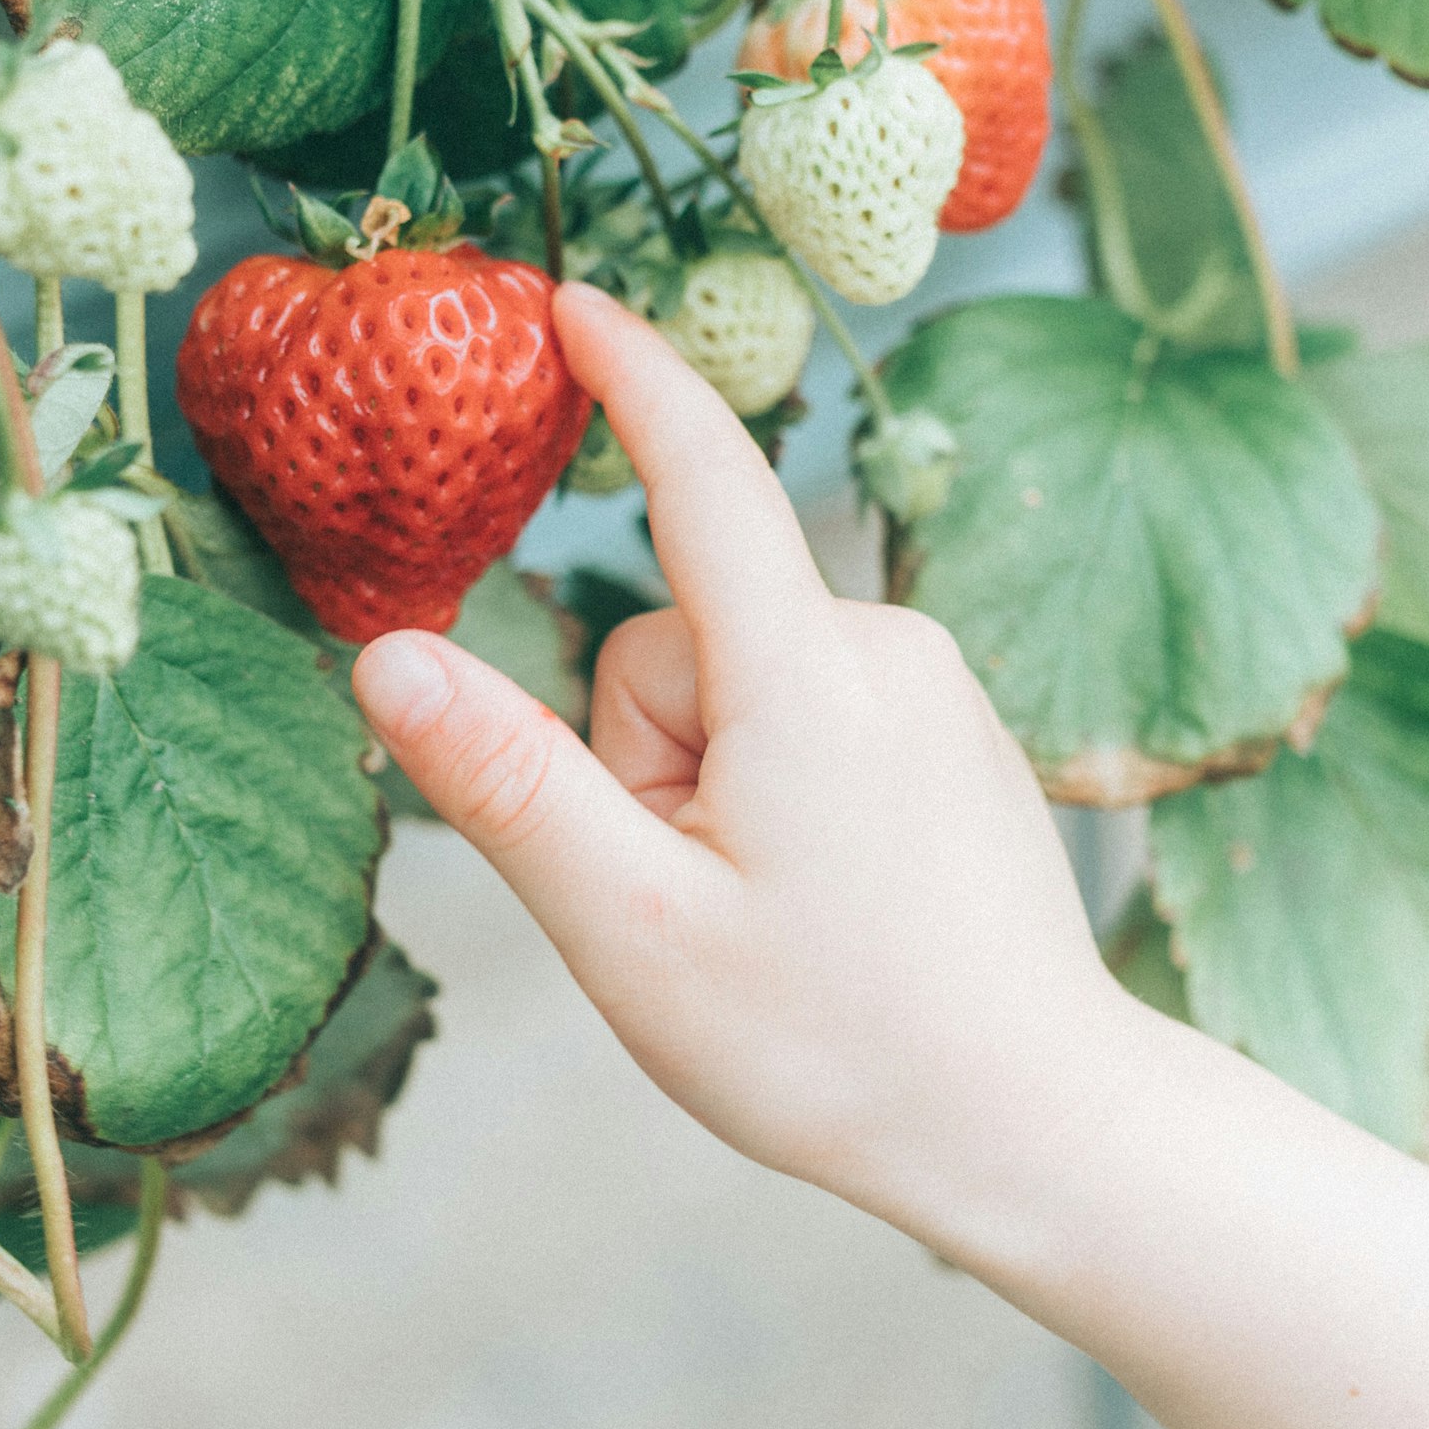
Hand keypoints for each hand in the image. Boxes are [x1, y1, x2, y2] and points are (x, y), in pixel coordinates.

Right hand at [352, 283, 1133, 1235]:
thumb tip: (388, 656)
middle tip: (698, 901)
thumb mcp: (632, 931)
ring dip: (711, 785)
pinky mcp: (954, 733)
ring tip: (771, 918)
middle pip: (678, 642)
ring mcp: (932, 690)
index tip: (569, 300)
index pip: (701, 478)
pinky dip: (777, 793)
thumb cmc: (834, 1047)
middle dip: (645, 756)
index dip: (631, 380)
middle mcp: (883, 649)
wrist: (1040, 1128)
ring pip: (739, 686)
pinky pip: (809, 718)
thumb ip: (508, 783)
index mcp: (804, 677)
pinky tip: (828, 908)